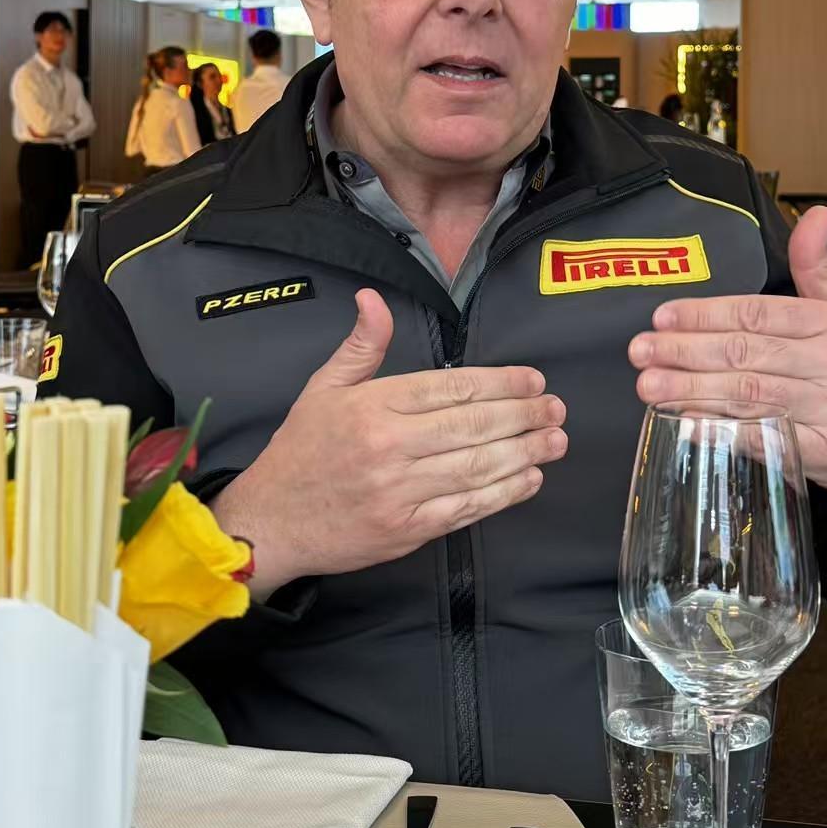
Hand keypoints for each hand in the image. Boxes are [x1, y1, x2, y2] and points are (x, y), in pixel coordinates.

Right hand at [213, 289, 566, 598]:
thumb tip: (372, 298)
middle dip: (523, 415)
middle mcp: (389, 447)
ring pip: (477, 467)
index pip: (451, 388)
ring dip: (524, 453)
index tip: (533, 380)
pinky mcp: (407, 529)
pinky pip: (466, 509)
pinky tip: (528, 478)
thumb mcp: (323, 388)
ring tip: (555, 440)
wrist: (270, 522)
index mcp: (372, 407)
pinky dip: (503, 494)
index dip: (500, 383)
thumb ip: (360, 345)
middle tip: (556, 408)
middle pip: (472, 426)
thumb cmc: (301, 452)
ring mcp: (400, 491)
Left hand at [628, 206, 826, 500]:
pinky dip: (726, 434)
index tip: (662, 317)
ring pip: (750, 395)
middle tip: (641, 352)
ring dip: (693, 391)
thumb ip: (817, 269)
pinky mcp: (825, 453)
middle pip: (745, 353)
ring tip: (650, 387)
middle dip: (686, 351)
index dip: (705, 314)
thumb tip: (816, 214)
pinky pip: (768, 441)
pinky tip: (690, 427)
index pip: (756, 313)